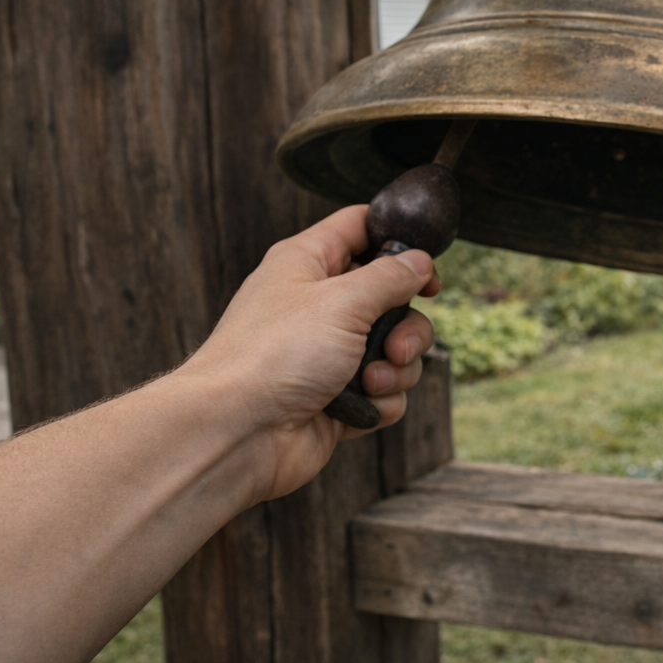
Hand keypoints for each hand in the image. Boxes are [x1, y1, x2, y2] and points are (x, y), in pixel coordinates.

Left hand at [178, 205, 439, 502]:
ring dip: (397, 366)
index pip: (360, 228)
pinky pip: (384, 390)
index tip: (426, 267)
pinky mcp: (337, 397)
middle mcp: (317, 305)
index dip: (398, 241)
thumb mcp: (343, 300)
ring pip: (393, 348)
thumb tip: (418, 262)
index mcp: (307, 263)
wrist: (235, 433)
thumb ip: (391, 276)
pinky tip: (363, 406)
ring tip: (373, 380)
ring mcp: (327, 354)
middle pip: (390, 297)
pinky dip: (382, 399)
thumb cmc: (274, 355)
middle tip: (397, 343)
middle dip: (408, 324)